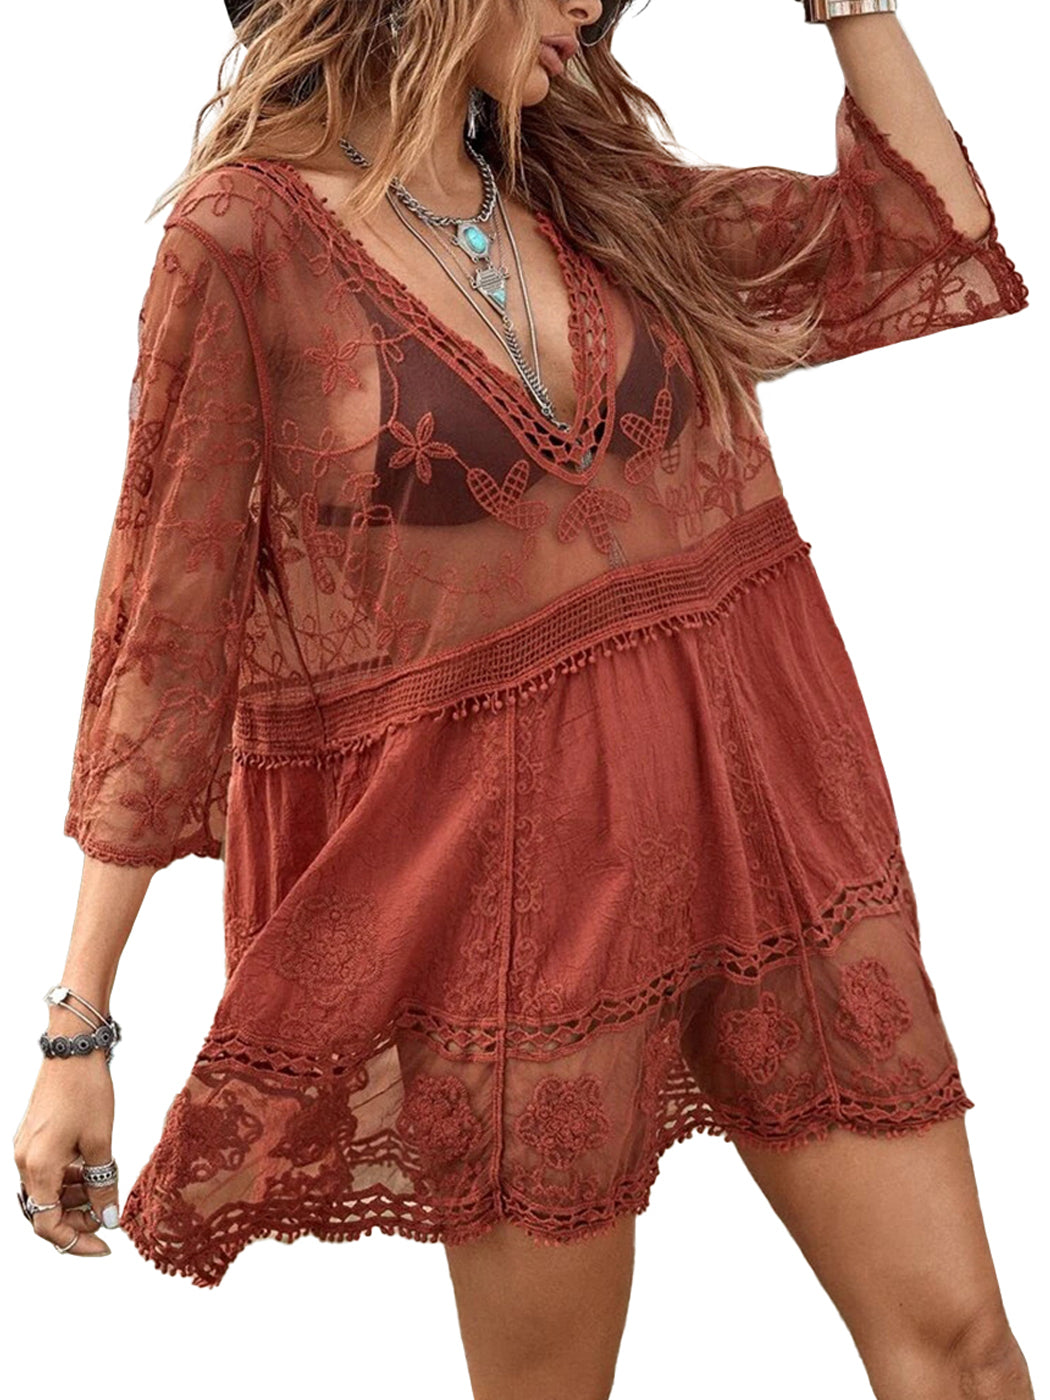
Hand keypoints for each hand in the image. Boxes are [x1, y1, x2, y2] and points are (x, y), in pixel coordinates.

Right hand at [13, 1051, 118, 1256]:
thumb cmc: (86, 1090)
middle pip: (44, 1210)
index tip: (105, 1246)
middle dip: (77, 1219)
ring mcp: (25, 1149)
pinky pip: (47, 1171)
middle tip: (108, 1216)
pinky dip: (69, 1178)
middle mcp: (23, 1162)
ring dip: (75, 1198)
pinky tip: (93, 1170)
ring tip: (105, 1190)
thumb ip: (103, 1184)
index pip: (48, 1225)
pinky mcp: (32, 1137)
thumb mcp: (101, 1142)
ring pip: (47, 1191)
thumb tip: (108, 1218)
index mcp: (37, 1168)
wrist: (73, 1047)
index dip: (76, 1241)